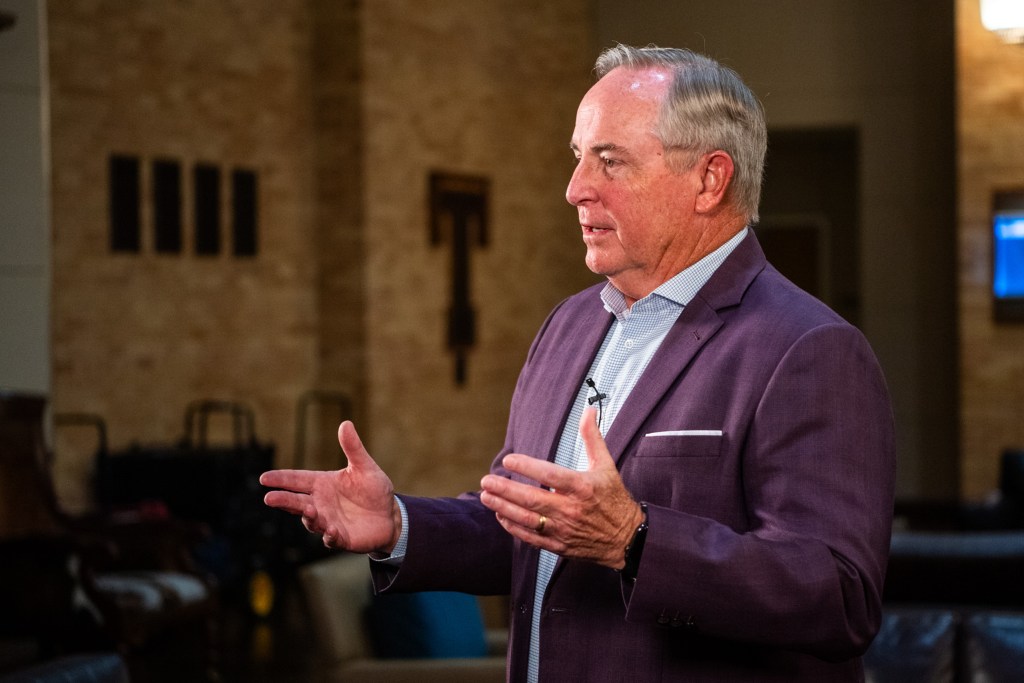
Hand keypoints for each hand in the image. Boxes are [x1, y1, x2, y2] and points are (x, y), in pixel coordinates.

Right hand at [260, 421, 401, 552]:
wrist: (390, 515)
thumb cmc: (374, 489)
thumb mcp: (365, 467)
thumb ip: (353, 448)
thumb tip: (345, 423)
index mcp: (322, 484)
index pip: (297, 480)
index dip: (281, 479)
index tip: (264, 478)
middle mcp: (320, 503)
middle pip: (296, 501)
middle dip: (283, 500)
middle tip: (269, 498)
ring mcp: (328, 522)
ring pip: (311, 520)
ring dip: (308, 516)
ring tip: (308, 510)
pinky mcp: (340, 538)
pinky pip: (331, 538)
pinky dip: (329, 535)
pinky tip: (331, 531)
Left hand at [479, 407, 643, 568]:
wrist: (628, 538)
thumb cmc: (615, 499)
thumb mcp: (607, 465)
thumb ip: (592, 437)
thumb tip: (588, 411)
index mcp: (582, 487)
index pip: (549, 475)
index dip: (527, 467)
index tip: (509, 460)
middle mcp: (571, 509)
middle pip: (532, 499)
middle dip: (505, 490)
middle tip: (487, 480)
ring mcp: (564, 529)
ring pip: (527, 519)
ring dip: (503, 508)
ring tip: (486, 496)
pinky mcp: (560, 545)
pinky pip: (531, 537)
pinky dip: (513, 527)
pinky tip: (501, 516)